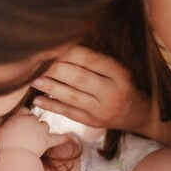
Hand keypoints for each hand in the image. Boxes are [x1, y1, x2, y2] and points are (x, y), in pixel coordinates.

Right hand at [0, 108, 68, 156]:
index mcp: (20, 115)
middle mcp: (32, 120)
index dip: (21, 116)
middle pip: (34, 117)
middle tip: (25, 131)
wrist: (15, 156)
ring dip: (41, 128)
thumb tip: (3, 114)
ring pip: (44, 124)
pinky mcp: (47, 141)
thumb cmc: (5, 143)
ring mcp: (41, 130)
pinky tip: (68, 137)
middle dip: (31, 122)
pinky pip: (57, 138)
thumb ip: (2, 119)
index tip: (19, 122)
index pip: (23, 110)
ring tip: (35, 137)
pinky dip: (62, 138)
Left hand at [32, 45, 150, 130]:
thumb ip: (93, 60)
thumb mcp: (115, 69)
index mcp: (118, 73)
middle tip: (38, 63)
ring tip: (34, 80)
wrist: (136, 113)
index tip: (51, 48)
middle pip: (80, 78)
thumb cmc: (120, 84)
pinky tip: (37, 100)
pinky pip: (69, 113)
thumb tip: (61, 47)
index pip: (91, 61)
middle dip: (57, 69)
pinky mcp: (92, 122)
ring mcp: (101, 109)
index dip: (70, 53)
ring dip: (51, 88)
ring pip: (72, 97)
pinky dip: (51, 106)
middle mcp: (112, 91)